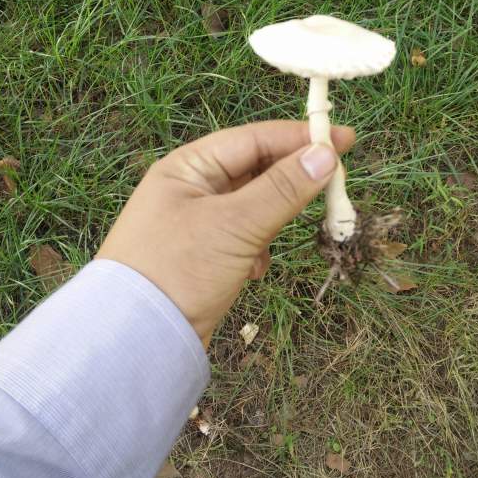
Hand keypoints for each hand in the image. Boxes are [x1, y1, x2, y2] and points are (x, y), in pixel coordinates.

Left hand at [96, 120, 354, 346]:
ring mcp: (197, 221)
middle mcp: (191, 187)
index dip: (299, 137)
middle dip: (290, 181)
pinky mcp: (204, 254)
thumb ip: (282, 188)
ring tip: (279, 239)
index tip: (344, 138)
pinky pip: (243, 237)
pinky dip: (256, 248)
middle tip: (334, 186)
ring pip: (253, 205)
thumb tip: (327, 154)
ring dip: (272, 219)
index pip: (253, 139)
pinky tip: (254, 269)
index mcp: (188, 166)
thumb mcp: (235, 224)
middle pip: (255, 170)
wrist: (134, 340)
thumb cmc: (179, 268)